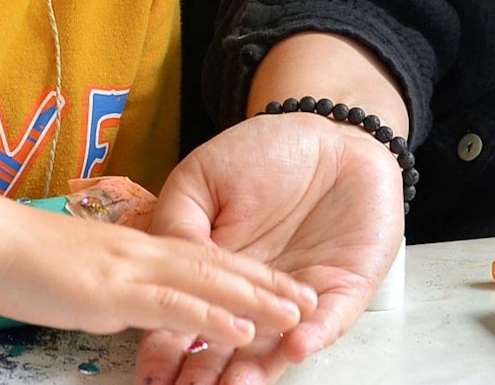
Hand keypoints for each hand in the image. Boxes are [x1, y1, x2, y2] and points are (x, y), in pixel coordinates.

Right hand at [0, 156, 315, 348]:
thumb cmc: (19, 252)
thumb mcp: (80, 263)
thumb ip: (113, 277)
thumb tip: (133, 299)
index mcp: (135, 243)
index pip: (203, 254)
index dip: (245, 270)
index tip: (280, 282)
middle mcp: (142, 250)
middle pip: (218, 264)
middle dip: (266, 284)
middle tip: (309, 299)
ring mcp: (130, 268)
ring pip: (208, 282)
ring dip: (257, 300)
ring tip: (297, 316)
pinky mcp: (114, 290)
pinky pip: (174, 303)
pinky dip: (214, 316)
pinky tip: (244, 330)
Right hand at [134, 113, 405, 384]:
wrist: (329, 134)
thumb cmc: (264, 151)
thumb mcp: (203, 179)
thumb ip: (181, 223)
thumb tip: (167, 267)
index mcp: (216, 270)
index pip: (189, 317)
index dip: (169, 345)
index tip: (151, 369)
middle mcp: (255, 296)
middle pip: (227, 345)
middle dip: (205, 372)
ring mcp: (299, 297)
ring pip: (275, 346)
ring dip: (255, 369)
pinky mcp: (344, 289)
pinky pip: (330, 321)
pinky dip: (312, 335)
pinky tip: (292, 346)